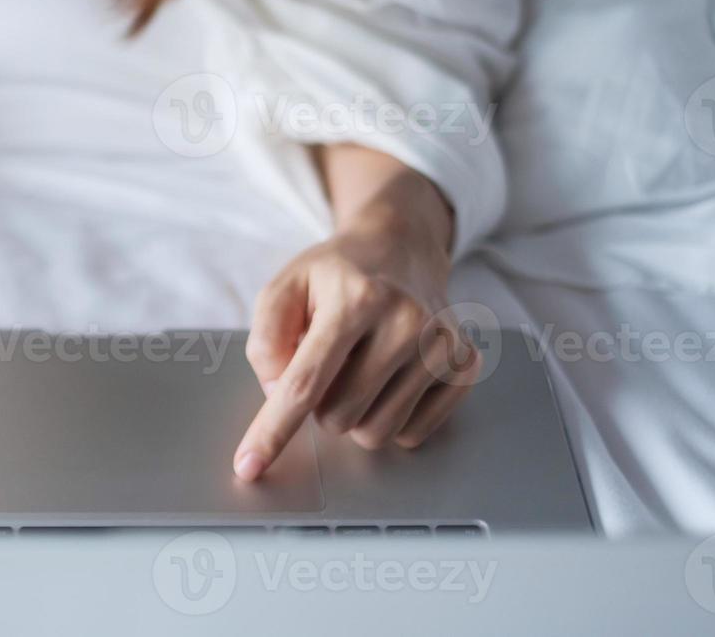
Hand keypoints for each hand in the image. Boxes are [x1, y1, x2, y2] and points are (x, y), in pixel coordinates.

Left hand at [232, 201, 478, 480]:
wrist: (400, 248)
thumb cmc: (336, 274)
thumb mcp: (284, 288)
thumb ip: (265, 341)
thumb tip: (277, 396)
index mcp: (356, 299)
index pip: (306, 382)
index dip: (273, 430)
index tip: (248, 466)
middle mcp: (408, 323)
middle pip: (338, 416)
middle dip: (319, 402)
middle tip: (330, 360)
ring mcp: (443, 347)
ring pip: (375, 433)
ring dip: (354, 412)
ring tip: (360, 365)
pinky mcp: (466, 368)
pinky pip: (411, 435)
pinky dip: (390, 415)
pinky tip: (392, 374)